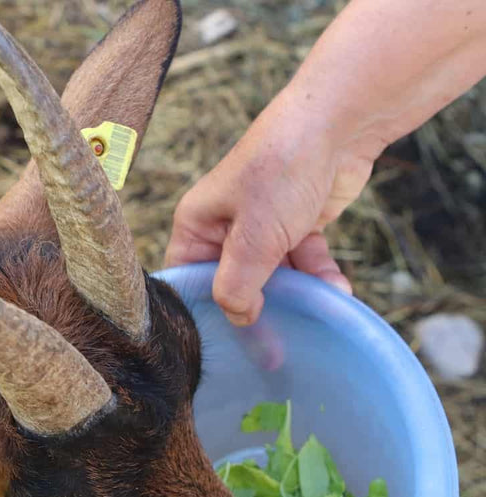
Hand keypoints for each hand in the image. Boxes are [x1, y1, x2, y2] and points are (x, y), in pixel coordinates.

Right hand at [164, 94, 362, 326]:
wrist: (339, 124)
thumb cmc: (282, 168)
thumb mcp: (254, 236)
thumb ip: (238, 285)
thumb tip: (237, 319)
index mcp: (197, 224)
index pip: (189, 280)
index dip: (205, 310)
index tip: (229, 340)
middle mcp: (224, 227)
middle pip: (234, 284)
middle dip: (262, 306)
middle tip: (279, 341)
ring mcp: (262, 226)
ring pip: (274, 277)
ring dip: (300, 293)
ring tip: (324, 303)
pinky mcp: (297, 226)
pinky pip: (303, 263)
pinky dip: (319, 276)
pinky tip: (338, 287)